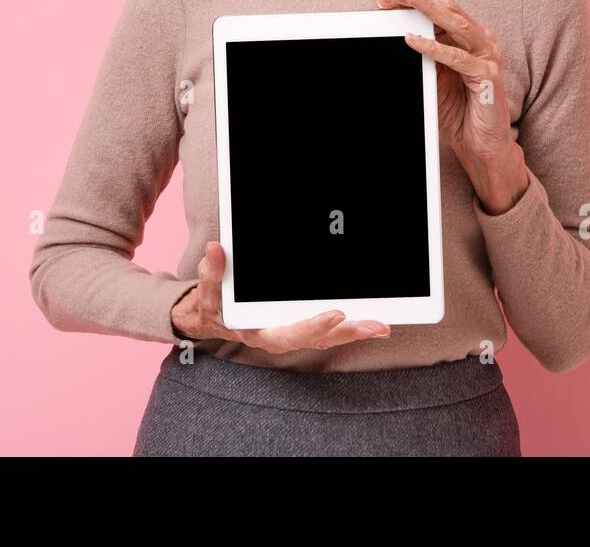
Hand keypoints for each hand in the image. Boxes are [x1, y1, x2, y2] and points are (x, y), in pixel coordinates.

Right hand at [170, 241, 391, 351]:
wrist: (215, 317)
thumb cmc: (215, 306)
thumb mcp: (207, 292)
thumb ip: (211, 273)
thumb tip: (215, 249)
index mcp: (260, 333)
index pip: (290, 333)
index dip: (314, 325)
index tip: (336, 314)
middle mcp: (281, 336)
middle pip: (320, 339)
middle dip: (349, 332)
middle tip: (376, 325)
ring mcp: (295, 331)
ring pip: (330, 336)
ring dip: (356, 330)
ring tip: (383, 325)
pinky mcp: (303, 324)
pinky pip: (329, 327)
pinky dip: (350, 324)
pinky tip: (371, 318)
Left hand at [375, 0, 529, 214]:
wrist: (481, 145)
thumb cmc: (459, 112)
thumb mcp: (434, 78)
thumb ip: (424, 56)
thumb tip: (398, 34)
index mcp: (470, 39)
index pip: (442, 11)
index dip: (415, 1)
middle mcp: (481, 42)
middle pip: (449, 10)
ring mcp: (488, 57)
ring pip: (456, 25)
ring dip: (427, 11)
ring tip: (405, 0)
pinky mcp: (488, 76)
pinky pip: (457, 58)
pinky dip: (433, 47)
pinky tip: (412, 40)